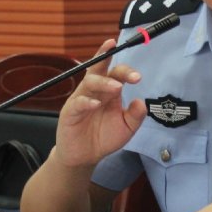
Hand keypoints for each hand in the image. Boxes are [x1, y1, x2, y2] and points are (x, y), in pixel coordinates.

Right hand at [53, 39, 146, 168]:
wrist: (85, 156)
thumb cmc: (105, 137)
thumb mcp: (126, 128)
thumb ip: (135, 116)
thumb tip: (141, 102)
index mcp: (109, 91)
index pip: (117, 73)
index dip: (127, 71)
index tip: (138, 77)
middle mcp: (95, 91)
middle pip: (99, 68)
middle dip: (106, 57)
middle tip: (116, 54)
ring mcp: (81, 99)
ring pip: (89, 82)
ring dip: (103, 82)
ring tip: (117, 87)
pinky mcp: (70, 112)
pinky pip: (77, 102)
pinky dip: (86, 101)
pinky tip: (96, 104)